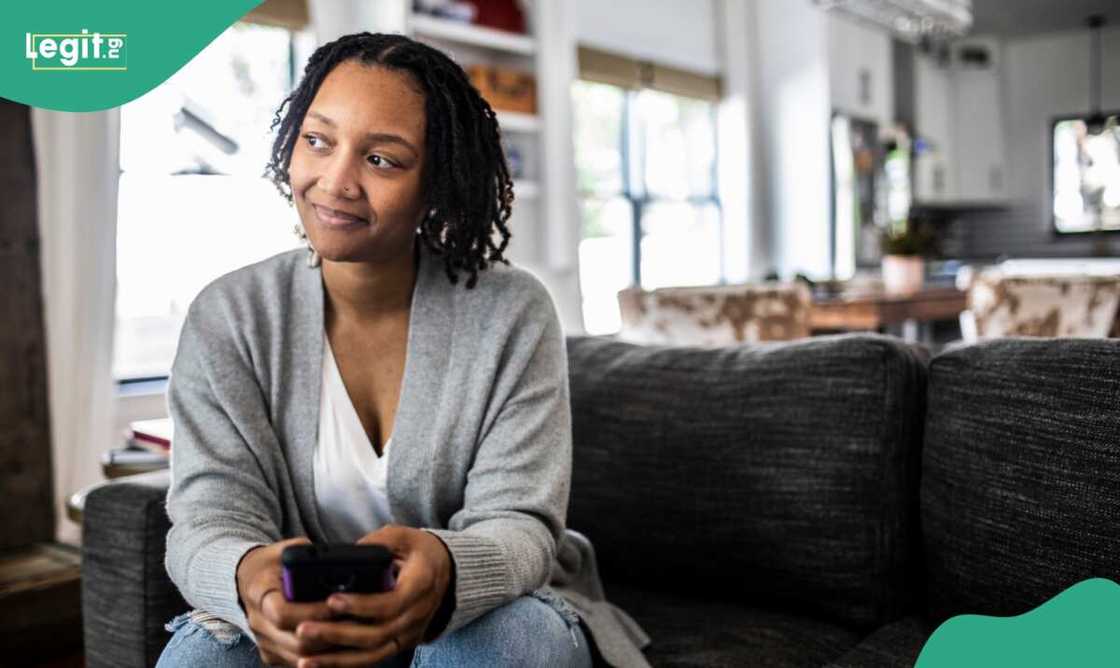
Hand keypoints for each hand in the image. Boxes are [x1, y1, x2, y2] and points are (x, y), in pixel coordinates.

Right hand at [236, 537, 341, 666]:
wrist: (247, 580)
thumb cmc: (273, 562)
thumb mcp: (288, 550)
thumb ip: (308, 556)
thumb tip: (338, 561)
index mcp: (259, 591)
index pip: (282, 612)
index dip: (313, 611)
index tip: (337, 603)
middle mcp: (257, 621)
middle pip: (295, 641)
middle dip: (328, 634)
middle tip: (355, 621)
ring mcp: (263, 641)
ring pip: (299, 657)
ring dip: (328, 649)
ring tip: (353, 634)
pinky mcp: (270, 653)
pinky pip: (297, 662)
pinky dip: (320, 657)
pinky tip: (339, 644)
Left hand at [291, 524, 452, 667]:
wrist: (446, 570)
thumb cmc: (419, 550)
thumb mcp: (401, 536)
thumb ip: (376, 543)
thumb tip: (344, 555)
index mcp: (421, 584)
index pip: (391, 603)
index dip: (361, 605)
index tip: (331, 600)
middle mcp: (418, 614)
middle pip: (377, 634)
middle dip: (338, 634)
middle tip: (304, 628)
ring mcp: (411, 633)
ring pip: (373, 653)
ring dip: (338, 659)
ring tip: (305, 659)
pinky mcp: (401, 643)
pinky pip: (373, 658)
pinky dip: (347, 664)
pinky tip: (322, 665)